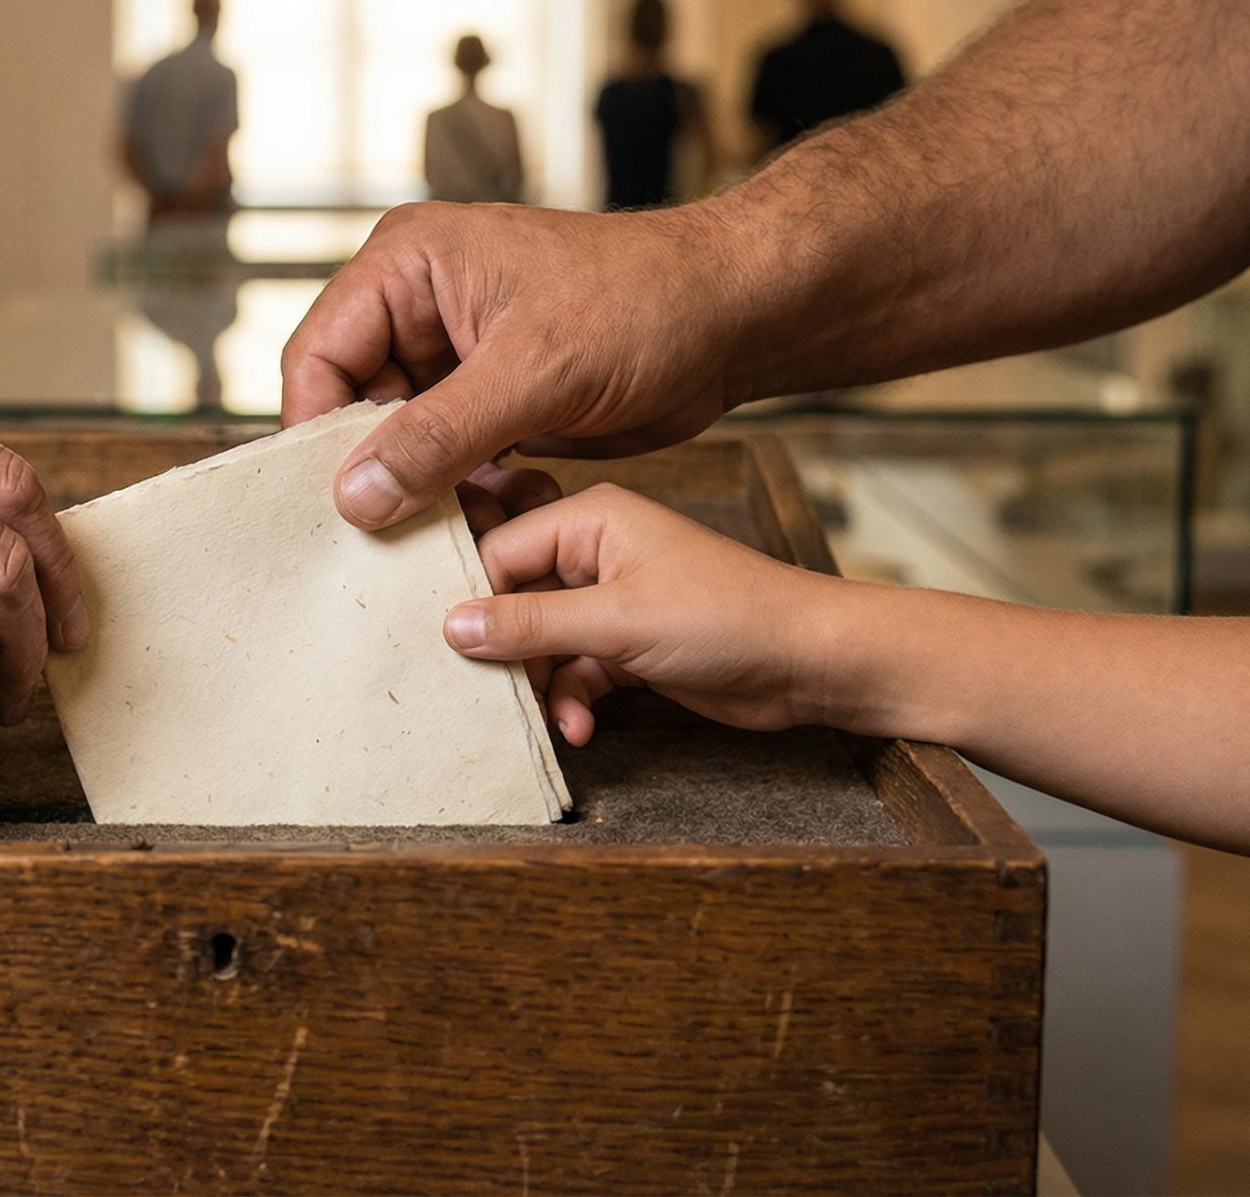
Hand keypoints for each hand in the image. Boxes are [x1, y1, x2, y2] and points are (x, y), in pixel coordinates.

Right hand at [281, 201, 741, 528]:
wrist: (733, 319)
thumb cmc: (647, 303)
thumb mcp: (536, 370)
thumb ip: (438, 435)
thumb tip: (355, 495)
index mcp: (408, 263)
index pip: (319, 354)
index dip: (317, 433)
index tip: (330, 507)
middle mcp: (418, 304)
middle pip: (349, 404)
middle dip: (368, 470)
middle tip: (376, 541)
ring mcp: (454, 354)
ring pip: (396, 441)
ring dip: (415, 490)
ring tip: (431, 536)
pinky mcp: (490, 398)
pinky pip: (443, 458)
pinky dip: (455, 493)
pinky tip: (475, 523)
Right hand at [439, 484, 841, 743]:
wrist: (809, 663)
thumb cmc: (729, 617)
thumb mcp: (618, 621)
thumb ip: (531, 624)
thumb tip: (452, 627)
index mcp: (590, 520)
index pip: (498, 551)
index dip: (469, 600)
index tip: (440, 647)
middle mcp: (595, 554)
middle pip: (514, 601)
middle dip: (505, 654)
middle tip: (485, 694)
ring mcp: (612, 601)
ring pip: (542, 645)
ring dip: (542, 687)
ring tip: (552, 721)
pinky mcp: (629, 644)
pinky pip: (575, 672)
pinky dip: (573, 700)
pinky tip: (582, 729)